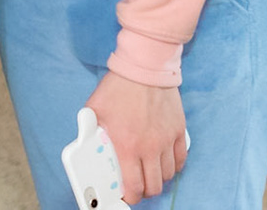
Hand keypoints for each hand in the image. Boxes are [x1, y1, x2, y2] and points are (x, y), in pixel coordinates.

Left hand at [84, 71, 186, 203]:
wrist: (143, 68)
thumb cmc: (118, 87)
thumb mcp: (94, 110)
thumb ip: (90, 129)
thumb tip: (85, 142)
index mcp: (127, 145)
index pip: (134, 187)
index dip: (130, 197)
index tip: (126, 195)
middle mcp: (149, 148)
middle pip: (153, 186)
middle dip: (144, 191)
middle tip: (138, 185)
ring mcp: (166, 140)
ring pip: (167, 175)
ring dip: (158, 178)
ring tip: (149, 173)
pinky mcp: (178, 131)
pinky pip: (181, 159)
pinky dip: (174, 166)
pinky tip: (165, 162)